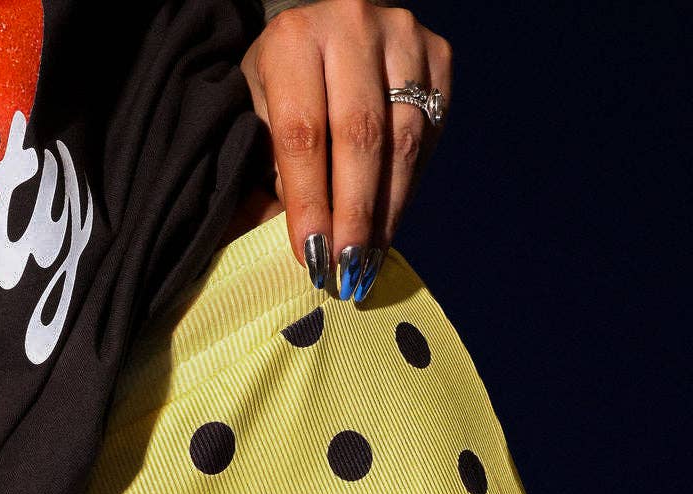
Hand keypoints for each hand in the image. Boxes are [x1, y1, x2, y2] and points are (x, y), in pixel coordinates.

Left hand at [239, 1, 451, 291]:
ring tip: (369, 261)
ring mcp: (403, 35)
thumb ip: (264, 171)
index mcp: (294, 38)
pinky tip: (388, 224)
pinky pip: (429, 136)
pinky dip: (408, 187)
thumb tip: (279, 242)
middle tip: (348, 269)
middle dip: (355, 214)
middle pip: (361, 136)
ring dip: (387, 210)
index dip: (310, 201)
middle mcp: (352, 25)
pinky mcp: (437, 54)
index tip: (313, 256)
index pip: (303, 133)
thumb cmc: (283, 84)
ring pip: (403, 140)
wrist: (325, 30)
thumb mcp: (255, 115)